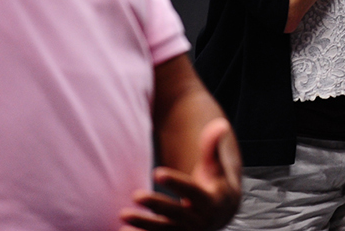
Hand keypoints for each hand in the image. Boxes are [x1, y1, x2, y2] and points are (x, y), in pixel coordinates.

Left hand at [120, 118, 240, 230]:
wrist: (220, 214)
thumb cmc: (214, 184)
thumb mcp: (215, 167)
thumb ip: (212, 147)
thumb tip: (220, 124)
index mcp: (211, 200)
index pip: (192, 190)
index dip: (175, 182)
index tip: (157, 172)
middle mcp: (200, 220)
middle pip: (176, 212)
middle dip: (157, 205)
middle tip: (135, 195)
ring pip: (164, 229)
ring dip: (144, 224)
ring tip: (124, 214)